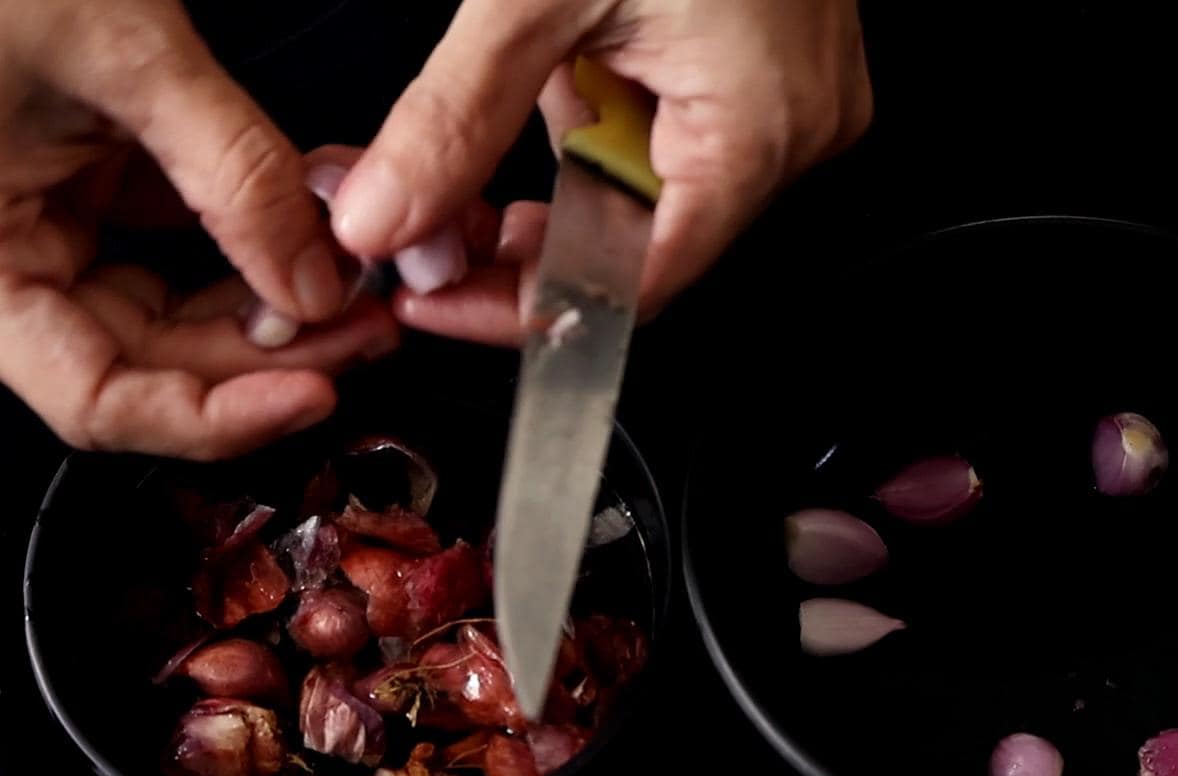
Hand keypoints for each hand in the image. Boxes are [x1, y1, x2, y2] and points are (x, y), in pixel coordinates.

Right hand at [0, 0, 396, 459]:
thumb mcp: (134, 54)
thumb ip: (241, 179)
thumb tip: (322, 281)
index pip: (98, 395)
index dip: (216, 415)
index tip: (314, 393)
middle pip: (141, 363)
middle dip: (265, 354)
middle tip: (368, 330)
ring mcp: (11, 230)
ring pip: (159, 317)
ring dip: (262, 308)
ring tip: (357, 288)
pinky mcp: (53, 194)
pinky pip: (157, 256)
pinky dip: (235, 251)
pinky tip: (308, 242)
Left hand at [329, 0, 872, 345]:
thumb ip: (452, 119)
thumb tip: (383, 219)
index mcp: (757, 131)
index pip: (635, 287)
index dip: (527, 307)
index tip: (438, 300)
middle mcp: (794, 131)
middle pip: (643, 248)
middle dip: (528, 242)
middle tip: (431, 225)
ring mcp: (791, 100)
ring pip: (653, 194)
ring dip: (560, 185)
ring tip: (491, 129)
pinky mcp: (772, 66)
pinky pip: (676, 134)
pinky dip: (602, 129)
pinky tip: (565, 84)